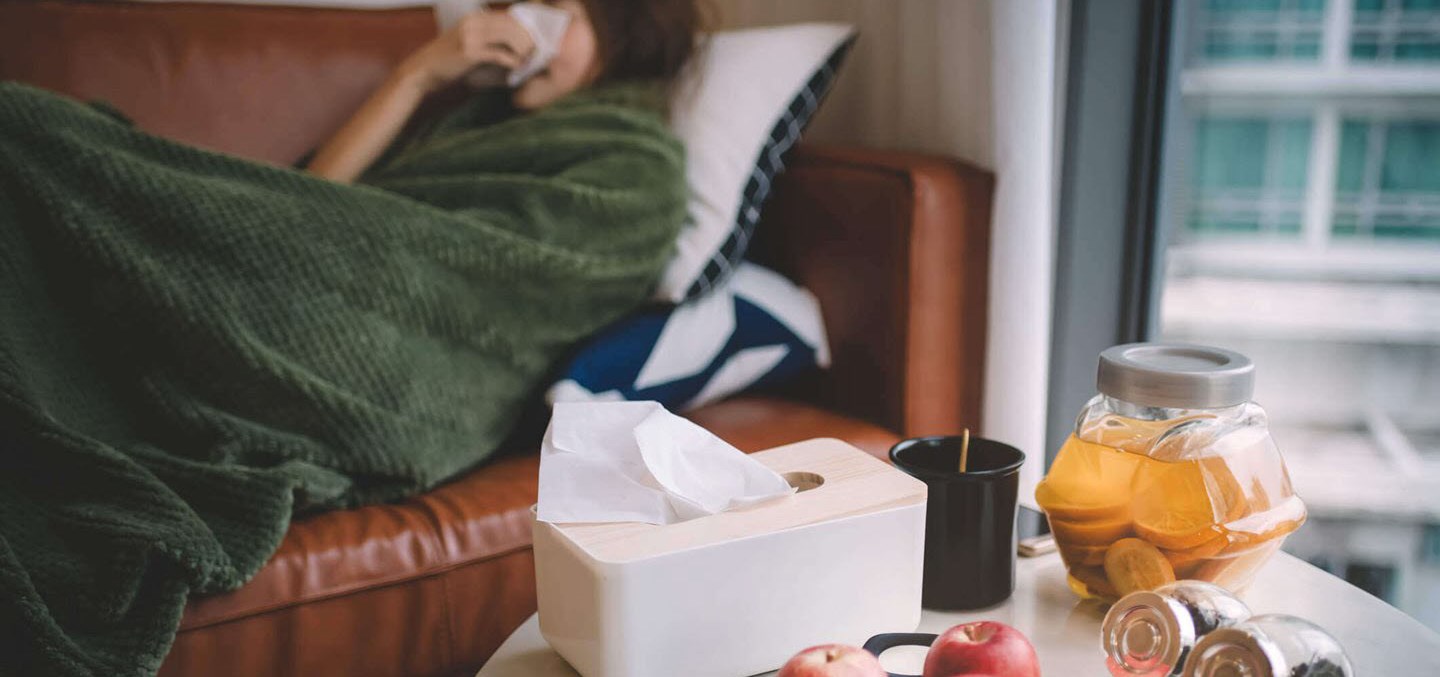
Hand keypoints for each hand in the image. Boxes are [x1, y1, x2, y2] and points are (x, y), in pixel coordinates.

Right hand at [398, 10, 535, 93]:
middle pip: (513, 25)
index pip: (509, 17)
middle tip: (536, 54)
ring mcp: (471, 35)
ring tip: (527, 61)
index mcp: (475, 17)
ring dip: (523, 51)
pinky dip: (513, 62)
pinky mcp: (470, 52)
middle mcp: (474, 22)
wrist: (425, 71)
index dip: (526, 29)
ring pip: (510, 37)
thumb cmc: (450, 61)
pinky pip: (500, 55)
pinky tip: (517, 68)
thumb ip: (491, 40)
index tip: (537, 41)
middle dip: (529, 40)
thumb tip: (519, 46)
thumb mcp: (470, 43)